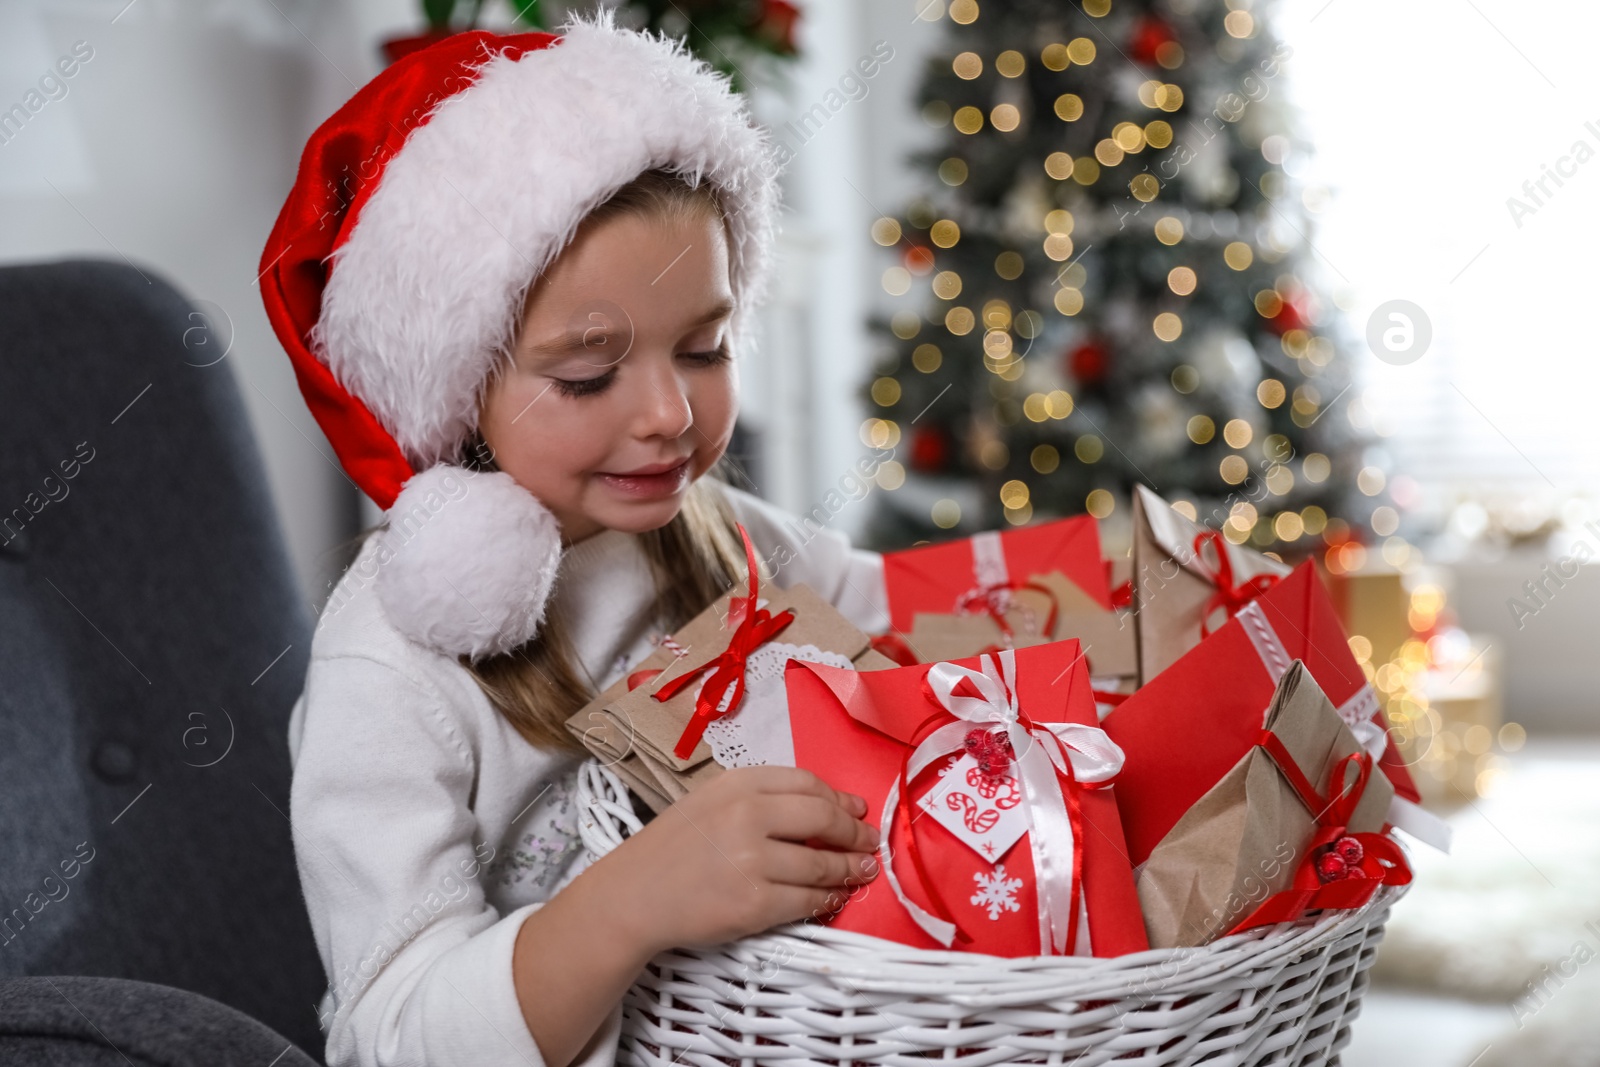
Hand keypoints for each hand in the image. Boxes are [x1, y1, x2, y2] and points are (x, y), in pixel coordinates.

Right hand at [594, 766, 879, 952]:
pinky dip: (829, 898)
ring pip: (822, 863)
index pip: (807, 783)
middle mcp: (747, 816)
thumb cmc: (674, 849)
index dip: (840, 799)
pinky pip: (808, 899)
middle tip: (869, 843)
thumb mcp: (712, 801)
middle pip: (824, 818)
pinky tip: (835, 896)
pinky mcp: (755, 903)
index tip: (857, 811)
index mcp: (738, 784)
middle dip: (855, 833)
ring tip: (862, 871)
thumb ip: (763, 798)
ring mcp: (752, 861)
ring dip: (850, 869)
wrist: (633, 895)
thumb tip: (831, 807)